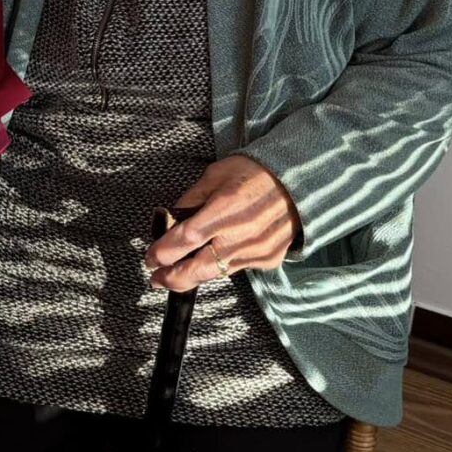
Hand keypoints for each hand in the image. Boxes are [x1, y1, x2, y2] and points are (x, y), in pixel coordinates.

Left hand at [144, 155, 300, 290]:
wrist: (300, 180)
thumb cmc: (255, 172)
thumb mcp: (215, 175)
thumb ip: (191, 200)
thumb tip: (171, 220)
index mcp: (224, 210)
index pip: (184, 239)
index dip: (163, 252)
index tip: (151, 257)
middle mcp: (240, 236)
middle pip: (198, 270)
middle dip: (173, 279)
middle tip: (157, 279)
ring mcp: (256, 251)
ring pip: (216, 272)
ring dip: (195, 274)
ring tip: (179, 273)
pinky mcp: (268, 259)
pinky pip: (237, 267)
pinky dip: (222, 264)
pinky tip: (215, 256)